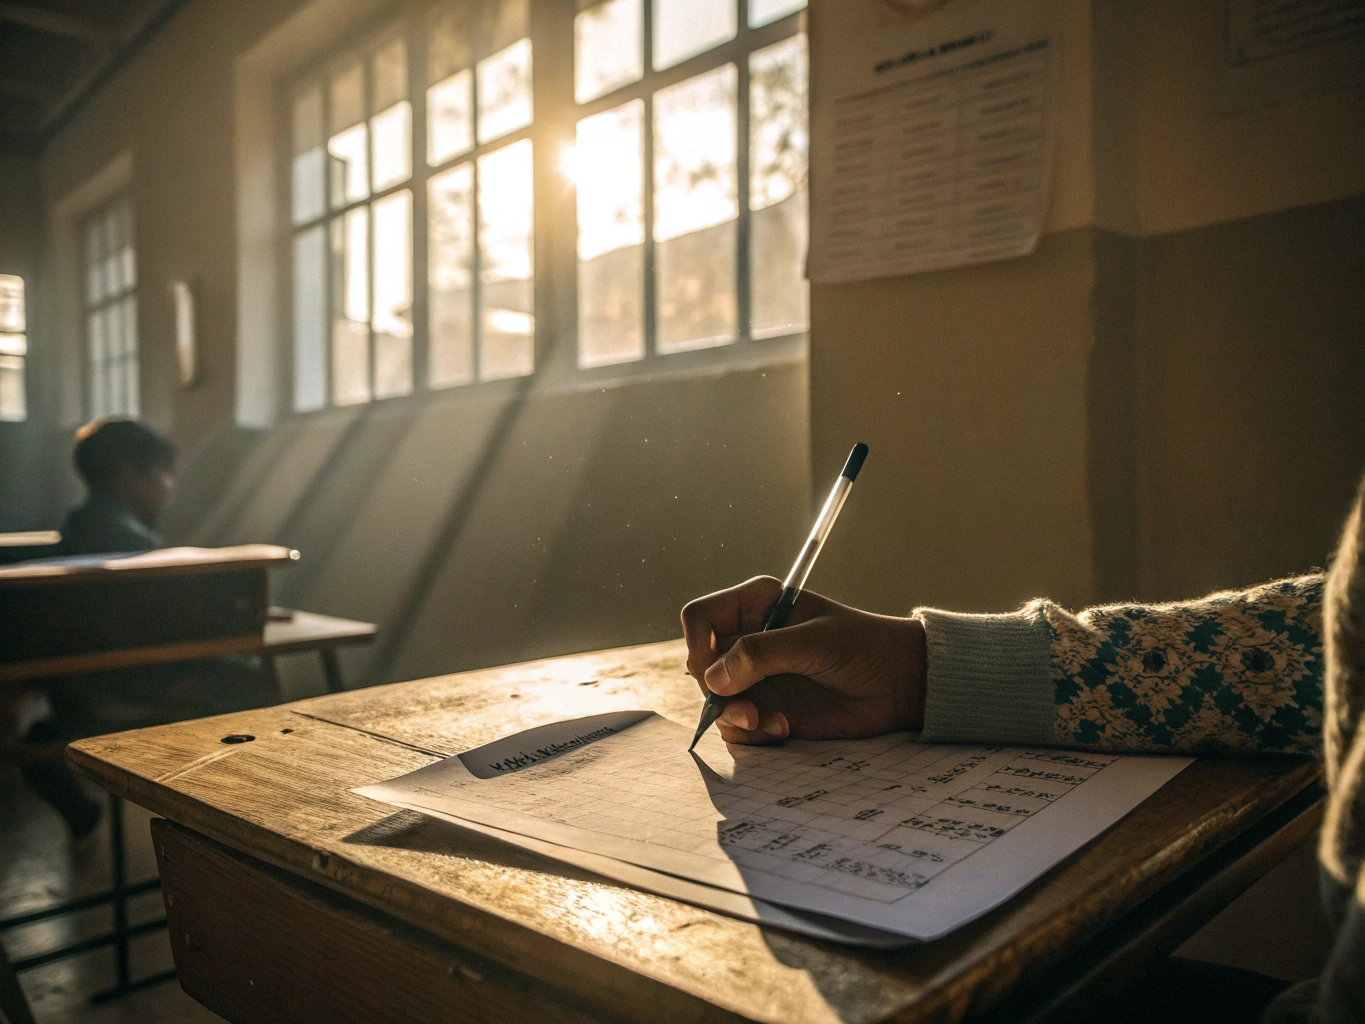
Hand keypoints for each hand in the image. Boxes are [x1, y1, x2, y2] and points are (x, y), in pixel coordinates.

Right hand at [680, 576, 926, 744]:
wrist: (900, 685)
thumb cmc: (864, 648)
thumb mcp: (814, 642)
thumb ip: (762, 654)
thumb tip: (713, 678)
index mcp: (756, 606)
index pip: (700, 619)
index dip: (697, 646)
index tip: (714, 674)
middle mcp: (749, 640)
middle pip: (701, 666)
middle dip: (718, 693)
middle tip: (750, 711)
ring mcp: (756, 677)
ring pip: (716, 701)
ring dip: (736, 718)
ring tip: (772, 724)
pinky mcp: (768, 708)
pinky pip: (736, 726)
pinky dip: (752, 734)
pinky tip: (784, 729)